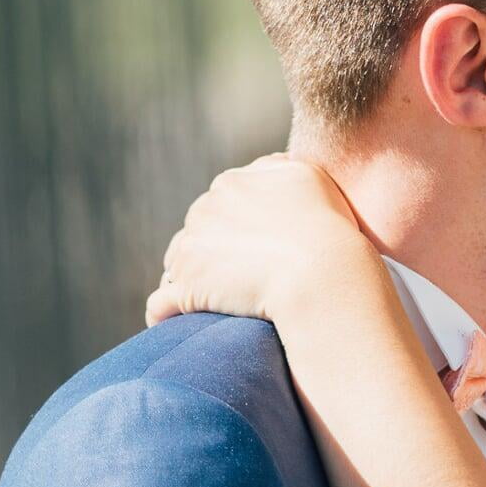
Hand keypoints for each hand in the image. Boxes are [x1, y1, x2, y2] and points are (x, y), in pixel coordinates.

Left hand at [145, 154, 374, 326]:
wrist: (322, 273)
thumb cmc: (325, 228)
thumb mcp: (308, 175)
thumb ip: (279, 165)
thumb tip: (265, 166)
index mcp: (231, 184)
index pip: (220, 203)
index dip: (234, 225)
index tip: (254, 246)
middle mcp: (203, 210)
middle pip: (197, 232)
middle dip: (210, 250)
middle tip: (238, 274)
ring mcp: (190, 250)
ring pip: (176, 264)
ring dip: (189, 279)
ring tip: (213, 299)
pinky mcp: (186, 289)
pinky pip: (160, 304)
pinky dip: (164, 313)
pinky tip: (174, 322)